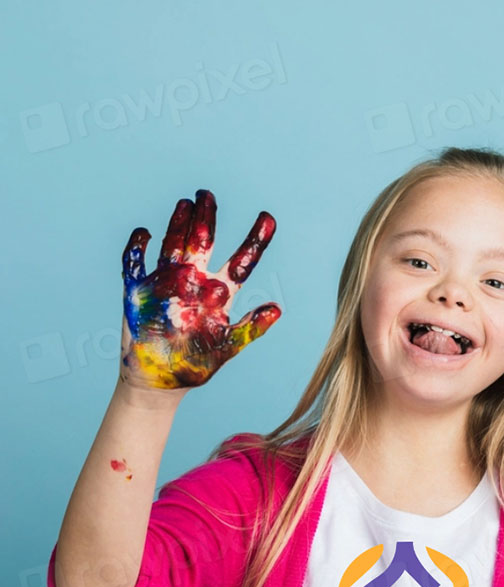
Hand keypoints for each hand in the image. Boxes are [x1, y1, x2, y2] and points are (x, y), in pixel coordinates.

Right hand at [119, 189, 280, 389]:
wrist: (160, 383)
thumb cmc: (197, 364)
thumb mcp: (228, 347)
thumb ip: (251, 328)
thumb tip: (277, 309)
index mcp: (220, 293)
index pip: (242, 261)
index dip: (255, 239)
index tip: (268, 218)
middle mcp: (194, 282)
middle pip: (203, 242)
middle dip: (206, 218)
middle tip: (209, 194)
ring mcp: (166, 284)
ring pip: (172, 245)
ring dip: (177, 225)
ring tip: (185, 202)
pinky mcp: (138, 293)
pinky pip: (134, 264)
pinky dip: (137, 249)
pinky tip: (144, 232)